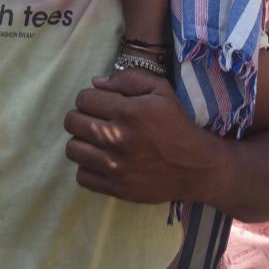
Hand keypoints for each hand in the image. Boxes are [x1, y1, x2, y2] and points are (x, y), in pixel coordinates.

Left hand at [63, 70, 210, 203]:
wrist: (197, 167)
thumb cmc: (177, 124)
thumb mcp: (160, 91)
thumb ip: (128, 79)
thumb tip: (96, 82)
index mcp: (127, 111)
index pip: (83, 98)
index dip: (89, 98)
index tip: (100, 104)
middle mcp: (117, 138)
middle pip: (72, 122)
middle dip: (81, 117)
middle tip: (94, 121)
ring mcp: (115, 166)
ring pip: (72, 149)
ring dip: (81, 142)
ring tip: (95, 141)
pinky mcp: (116, 188)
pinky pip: (81, 176)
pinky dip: (87, 168)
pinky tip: (100, 161)